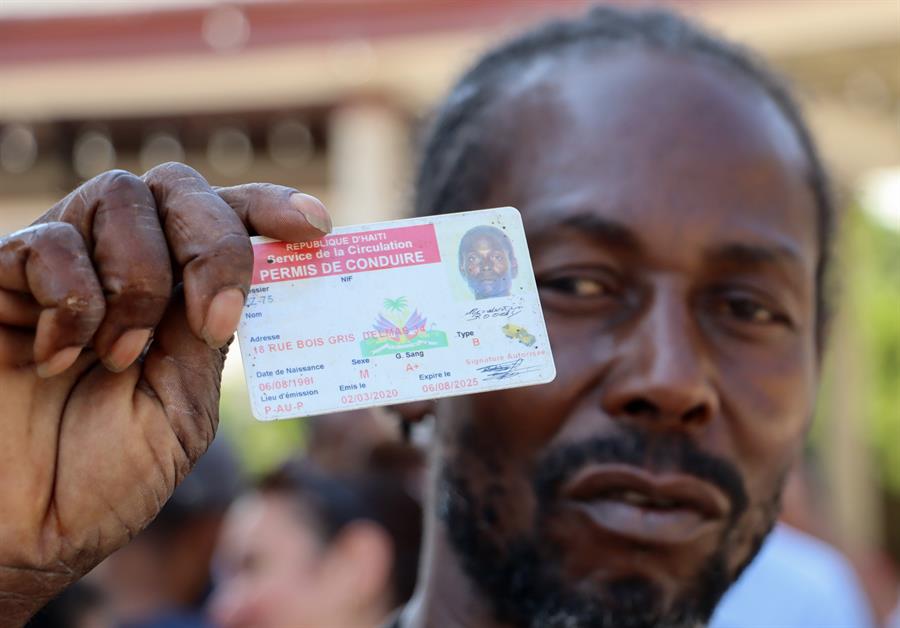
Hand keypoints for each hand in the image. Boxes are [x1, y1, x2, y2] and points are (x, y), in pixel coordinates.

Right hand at [0, 163, 330, 625]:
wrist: (19, 531)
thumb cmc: (98, 481)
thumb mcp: (183, 410)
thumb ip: (207, 336)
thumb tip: (248, 270)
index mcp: (175, 298)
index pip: (224, 218)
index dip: (268, 207)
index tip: (316, 225)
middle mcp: (120, 267)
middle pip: (179, 188)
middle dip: (214, 242)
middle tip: (213, 319)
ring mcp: (60, 267)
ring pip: (119, 196)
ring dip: (140, 281)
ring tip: (118, 357)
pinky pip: (49, 242)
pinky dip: (72, 299)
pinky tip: (57, 358)